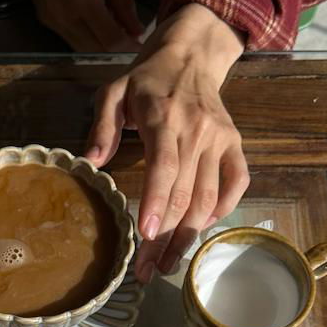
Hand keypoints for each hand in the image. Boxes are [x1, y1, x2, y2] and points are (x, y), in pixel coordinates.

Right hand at [0, 0, 142, 51]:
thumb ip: (123, 0)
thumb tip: (137, 29)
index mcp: (85, 1)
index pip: (111, 41)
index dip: (129, 47)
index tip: (141, 43)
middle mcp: (67, 18)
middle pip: (97, 50)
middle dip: (116, 48)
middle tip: (130, 35)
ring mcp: (53, 22)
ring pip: (83, 49)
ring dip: (100, 45)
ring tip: (113, 28)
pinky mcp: (45, 20)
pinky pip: (70, 38)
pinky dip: (86, 37)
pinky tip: (93, 21)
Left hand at [84, 3, 248, 281]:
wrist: (191, 56)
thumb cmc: (146, 80)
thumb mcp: (113, 92)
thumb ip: (102, 126)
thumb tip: (90, 162)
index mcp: (163, 119)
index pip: (164, 167)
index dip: (156, 202)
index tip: (146, 235)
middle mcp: (197, 132)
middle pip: (184, 194)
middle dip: (165, 237)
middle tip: (147, 271)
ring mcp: (219, 140)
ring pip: (208, 198)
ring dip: (189, 236)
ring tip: (168, 265)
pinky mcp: (235, 145)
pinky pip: (236, 184)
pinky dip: (223, 210)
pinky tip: (202, 230)